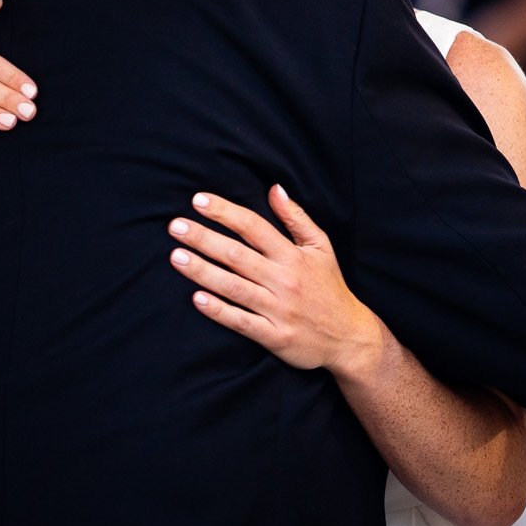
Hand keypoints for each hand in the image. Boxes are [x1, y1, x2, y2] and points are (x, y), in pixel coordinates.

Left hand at [170, 187, 384, 376]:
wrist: (350, 337)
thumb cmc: (330, 288)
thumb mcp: (321, 247)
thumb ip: (296, 218)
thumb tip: (275, 189)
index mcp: (293, 256)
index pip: (253, 227)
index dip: (225, 212)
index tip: (198, 201)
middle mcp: (284, 280)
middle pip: (237, 255)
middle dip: (204, 238)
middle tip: (175, 226)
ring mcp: (278, 309)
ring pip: (234, 287)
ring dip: (203, 271)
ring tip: (176, 257)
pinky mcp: (274, 336)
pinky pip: (241, 322)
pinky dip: (219, 310)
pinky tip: (196, 298)